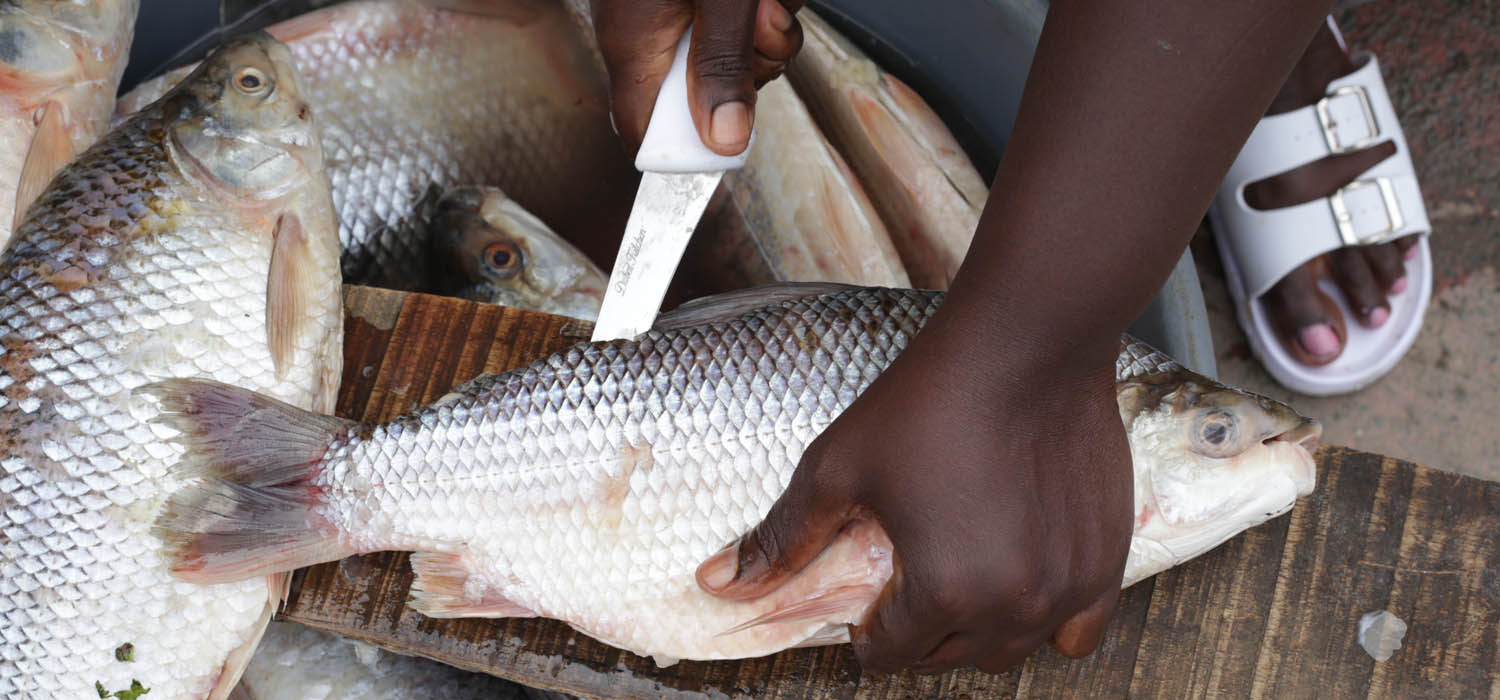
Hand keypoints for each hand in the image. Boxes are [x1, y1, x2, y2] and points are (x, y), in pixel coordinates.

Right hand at [591, 0, 804, 154]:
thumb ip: (722, 64)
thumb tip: (725, 140)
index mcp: (635, 44)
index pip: (645, 133)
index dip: (688, 152)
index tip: (732, 145)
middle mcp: (651, 33)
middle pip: (711, 92)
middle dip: (755, 67)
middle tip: (765, 30)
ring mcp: (676, 13)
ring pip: (739, 55)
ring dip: (770, 31)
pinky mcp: (702, 0)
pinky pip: (745, 23)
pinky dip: (766, 7)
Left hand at [695, 321, 1133, 673]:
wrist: (1027, 342)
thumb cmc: (929, 400)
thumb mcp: (838, 467)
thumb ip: (782, 537)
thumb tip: (717, 584)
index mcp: (942, 590)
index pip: (888, 657)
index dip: (865, 632)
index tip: (866, 598)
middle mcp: (1013, 604)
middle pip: (949, 659)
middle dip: (917, 632)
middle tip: (907, 578)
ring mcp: (1068, 586)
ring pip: (1010, 649)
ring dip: (976, 630)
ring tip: (958, 577)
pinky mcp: (1106, 561)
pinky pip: (1079, 632)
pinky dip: (1047, 623)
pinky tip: (1021, 584)